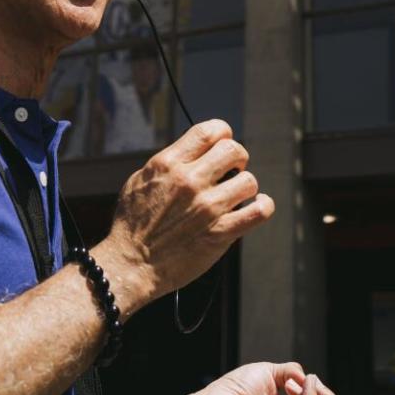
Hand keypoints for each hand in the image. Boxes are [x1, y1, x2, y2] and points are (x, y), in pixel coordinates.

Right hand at [96, 121, 273, 312]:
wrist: (131, 263)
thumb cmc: (132, 224)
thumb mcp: (139, 180)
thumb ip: (168, 164)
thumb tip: (191, 154)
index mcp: (169, 164)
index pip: (208, 131)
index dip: (222, 133)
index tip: (222, 144)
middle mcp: (190, 181)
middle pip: (233, 150)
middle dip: (237, 158)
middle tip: (232, 170)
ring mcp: (207, 207)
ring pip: (249, 181)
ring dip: (246, 186)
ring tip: (236, 195)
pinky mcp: (220, 233)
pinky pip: (258, 211)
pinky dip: (263, 206)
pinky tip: (256, 206)